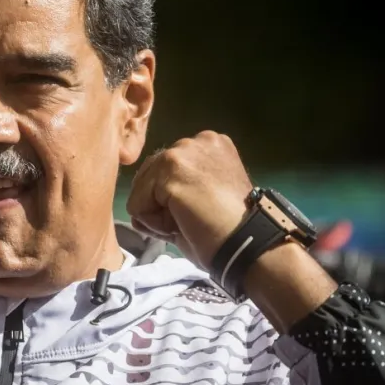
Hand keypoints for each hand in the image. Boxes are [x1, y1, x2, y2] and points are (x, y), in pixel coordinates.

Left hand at [126, 131, 251, 269]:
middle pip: (149, 176)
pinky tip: (182, 224)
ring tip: (190, 222)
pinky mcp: (170, 170)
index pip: (165, 171)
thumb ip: (173, 191)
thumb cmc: (230, 231)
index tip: (200, 212)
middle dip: (162, 205)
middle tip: (194, 220)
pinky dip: (154, 224)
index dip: (172, 200)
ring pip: (141, 191)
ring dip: (158, 215)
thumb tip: (137, 209)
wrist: (248, 244)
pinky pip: (136, 205)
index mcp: (209, 145)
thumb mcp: (203, 199)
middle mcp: (196, 140)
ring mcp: (181, 152)